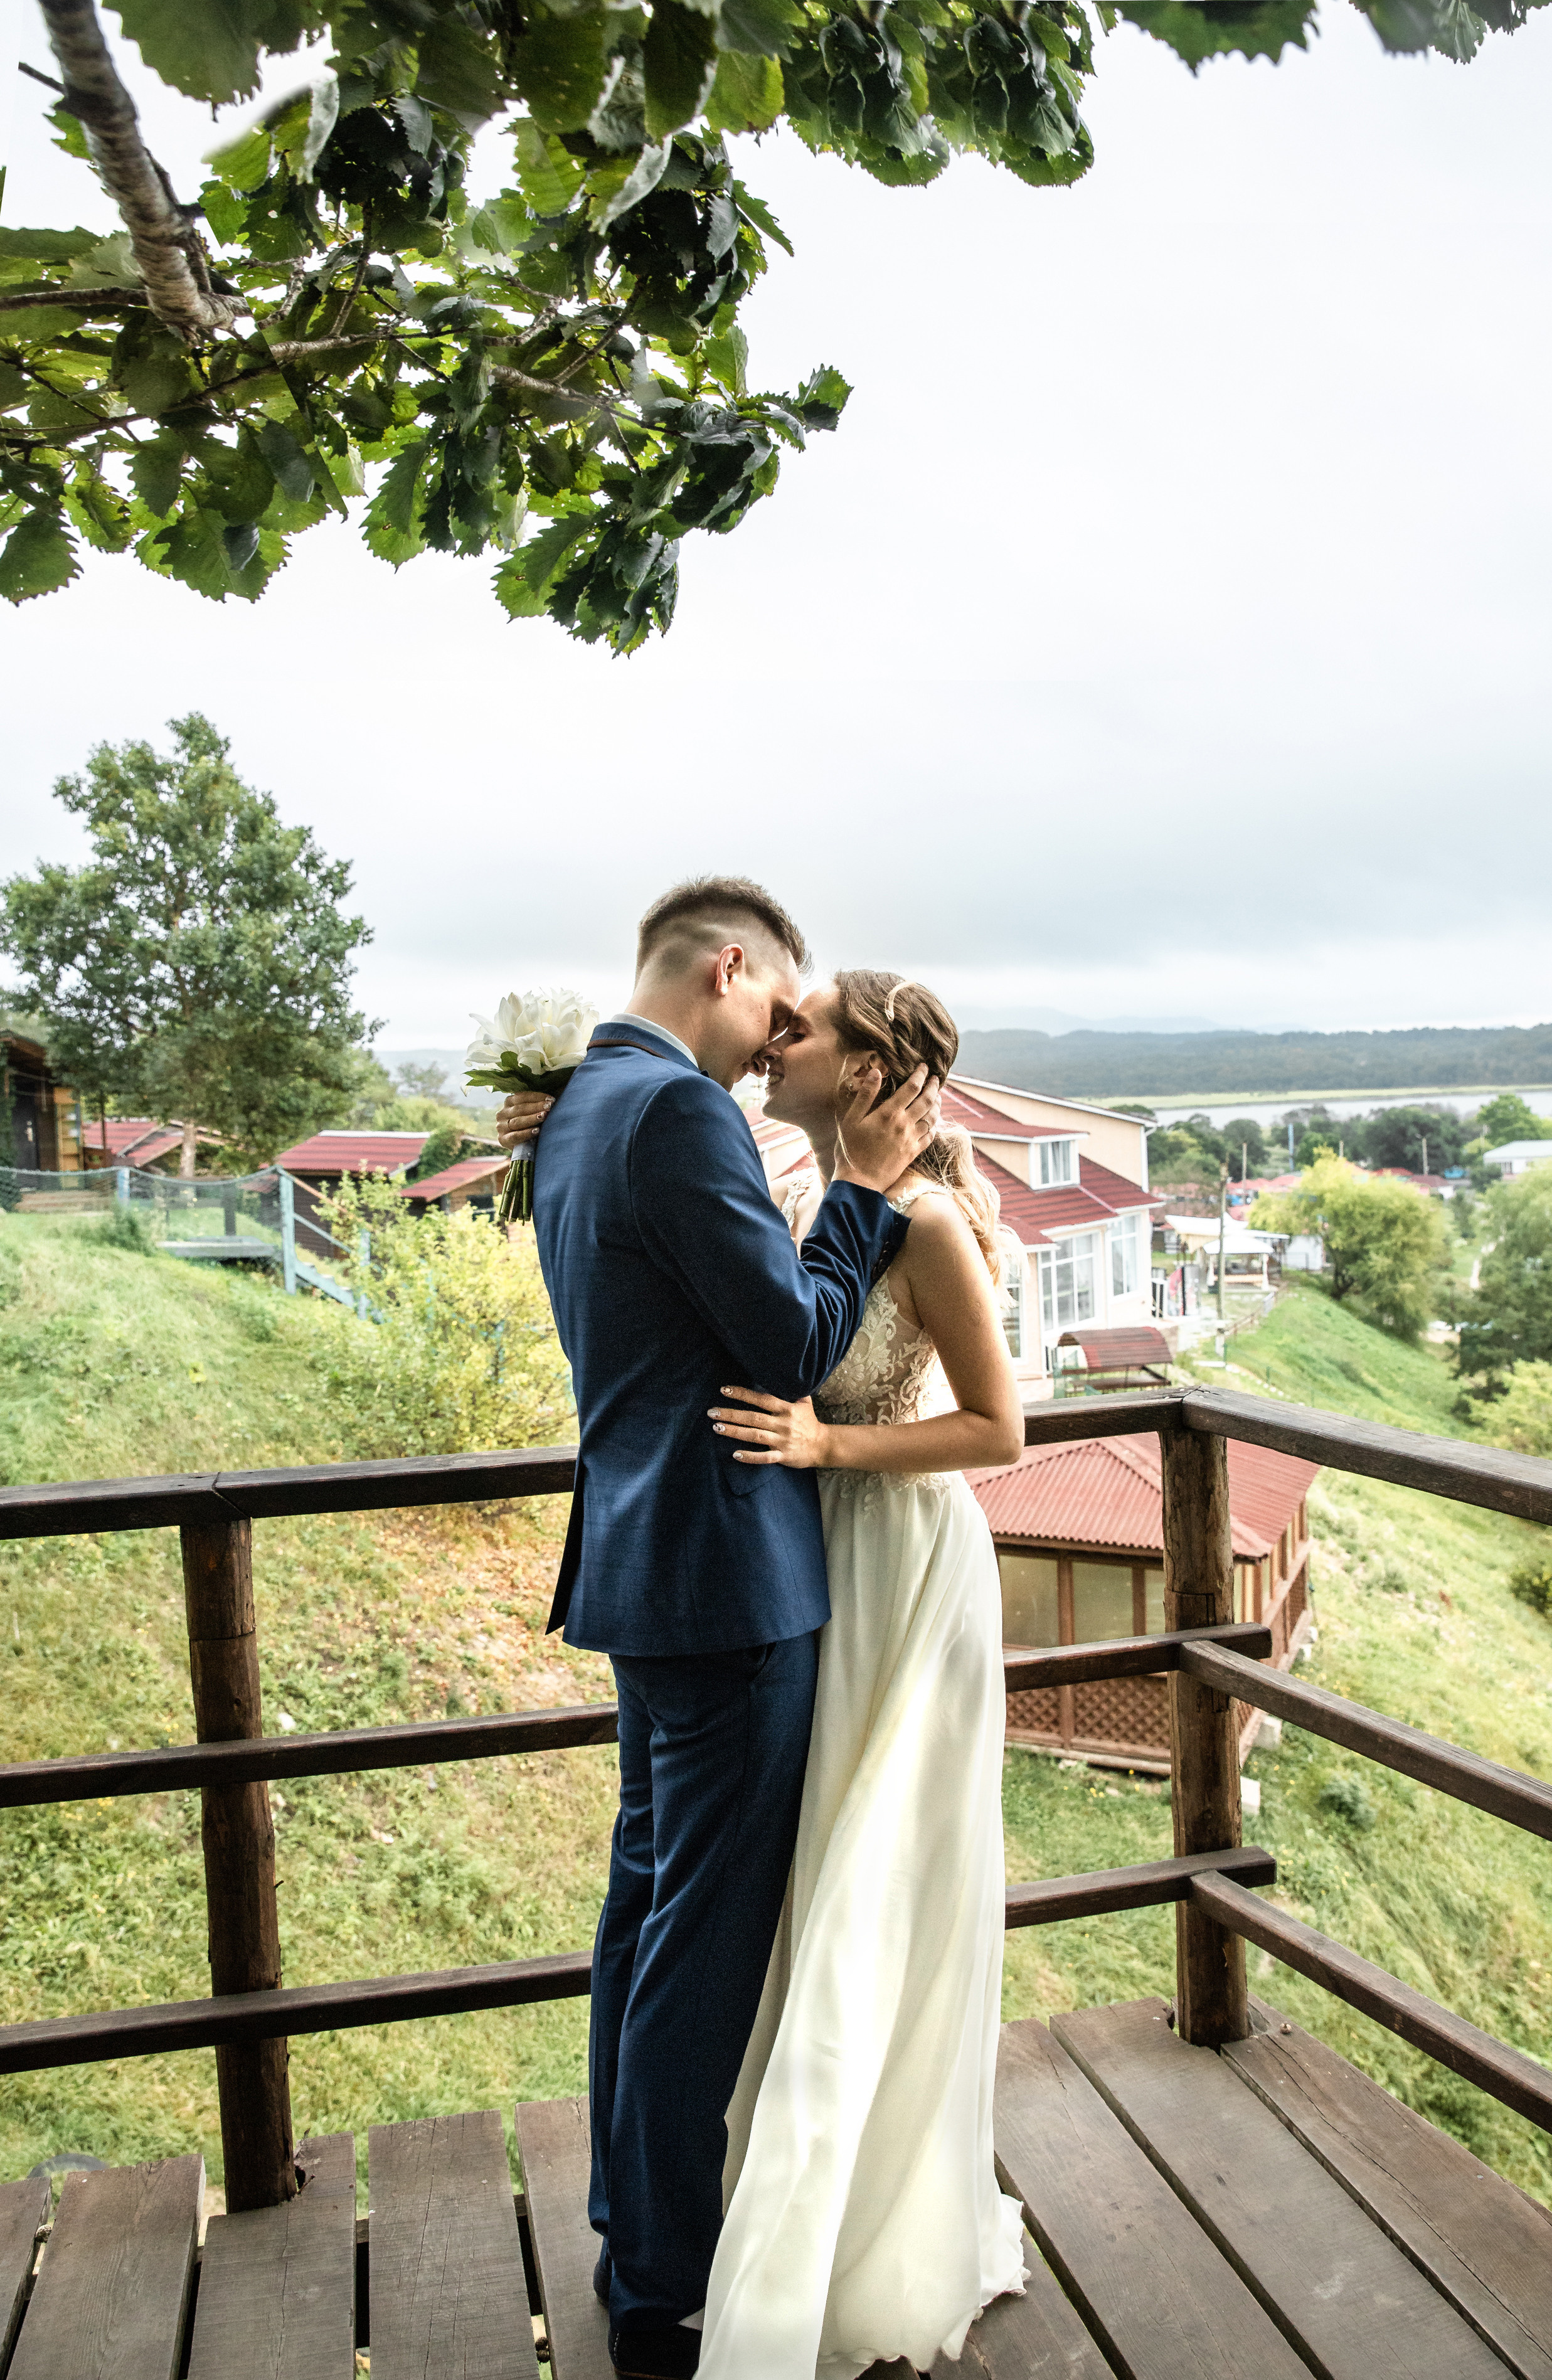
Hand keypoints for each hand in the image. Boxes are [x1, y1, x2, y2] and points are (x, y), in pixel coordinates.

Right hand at [496, 1089, 552, 1150]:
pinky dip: (526, 1133)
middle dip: (536, 1107)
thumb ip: (537, 1104)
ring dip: (532, 1118)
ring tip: (544, 1116)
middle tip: (550, 1107)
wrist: (524, 1147)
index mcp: (508, 1103)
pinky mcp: (502, 1139)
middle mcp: (502, 1113)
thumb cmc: (531, 1125)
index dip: (537, 1097)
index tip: (551, 1099)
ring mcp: (501, 1127)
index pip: (521, 1097)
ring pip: (517, 1121)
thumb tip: (552, 1099)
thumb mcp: (531, 1112)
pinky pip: (515, 1136)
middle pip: (520, 1108)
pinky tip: (537, 1131)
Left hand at [709, 1386, 830, 1467]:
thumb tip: (782, 1373)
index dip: (743, 1394)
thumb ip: (792, 1389)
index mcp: (787, 1409)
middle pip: (753, 1418)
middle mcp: (783, 1424)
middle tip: (712, 1412)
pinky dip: (750, 1456)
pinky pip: (764, 1457)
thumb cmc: (809, 1422)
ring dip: (735, 1432)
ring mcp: (782, 1441)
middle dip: (731, 1414)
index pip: (761, 1399)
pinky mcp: (783, 1456)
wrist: (823, 1446)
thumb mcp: (804, 1402)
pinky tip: (735, 1454)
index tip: (724, 1390)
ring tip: (717, 1428)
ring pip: (755, 1436)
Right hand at [831, 1061, 940, 1194]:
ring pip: (932, 1117)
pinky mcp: (913, 1153)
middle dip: (933, 1086)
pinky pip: (930, 1136)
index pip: (911, 1088)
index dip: (920, 1075)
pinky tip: (934, 1121)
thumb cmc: (851, 1150)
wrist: (860, 1181)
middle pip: (927, 1100)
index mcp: (889, 1113)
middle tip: (936, 1078)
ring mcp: (911, 1139)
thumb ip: (865, 1095)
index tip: (923, 1067)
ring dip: (937, 1104)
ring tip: (938, 1096)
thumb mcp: (852, 1119)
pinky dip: (935, 1125)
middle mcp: (904, 1124)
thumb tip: (876, 1072)